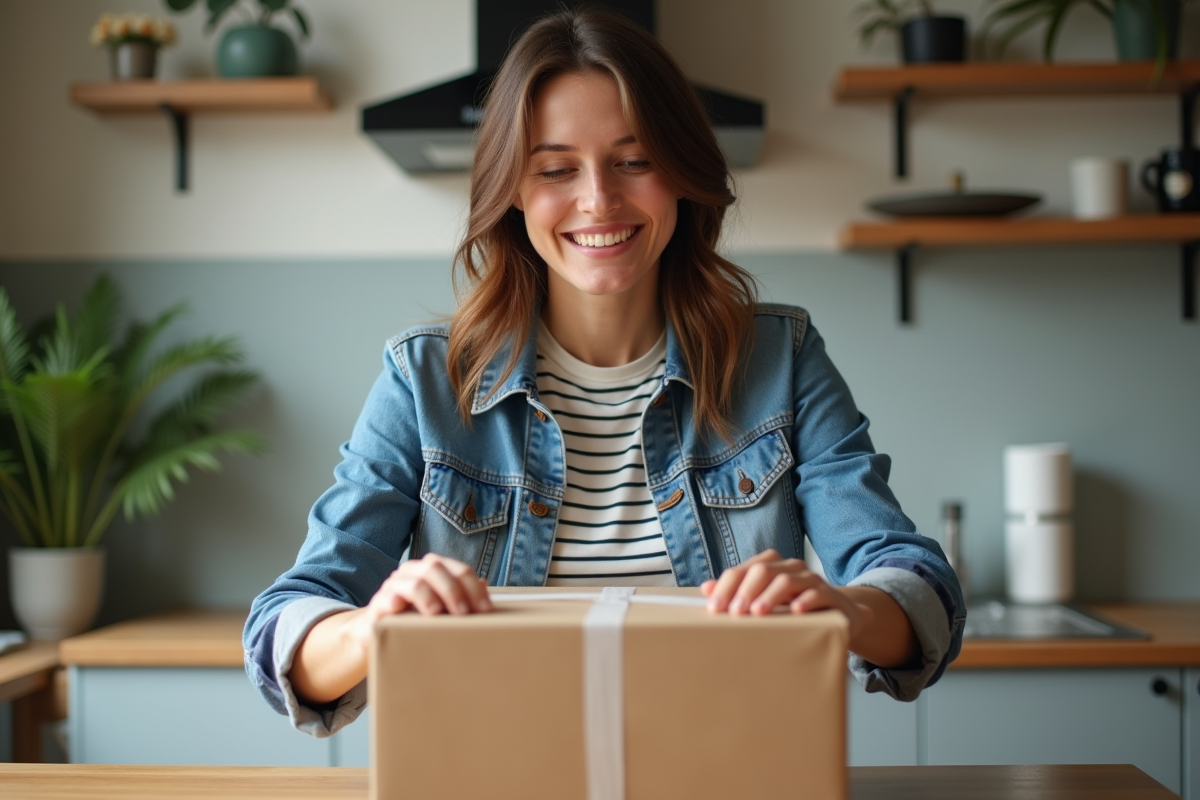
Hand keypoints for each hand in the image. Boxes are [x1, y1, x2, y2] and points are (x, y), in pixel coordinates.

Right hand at [346, 553, 491, 647]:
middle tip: (465, 613)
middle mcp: (412, 572)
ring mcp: (393, 586)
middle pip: (435, 568)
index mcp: (431, 570)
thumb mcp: (441, 607)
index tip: (485, 609)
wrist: (377, 634)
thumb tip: (484, 585)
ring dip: (430, 597)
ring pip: (414, 582)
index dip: (473, 587)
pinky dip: (394, 600)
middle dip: (454, 590)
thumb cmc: (414, 619)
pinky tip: (400, 608)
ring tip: (438, 614)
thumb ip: (460, 596)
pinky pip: (386, 598)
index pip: (458, 569)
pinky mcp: (378, 604)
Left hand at [700, 549, 871, 640]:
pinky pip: (816, 593)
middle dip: (745, 591)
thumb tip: (705, 588)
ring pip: (787, 580)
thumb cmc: (793, 607)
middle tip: (734, 612)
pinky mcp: (829, 595)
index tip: (714, 607)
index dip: (726, 587)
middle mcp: (790, 568)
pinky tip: (795, 611)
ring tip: (757, 613)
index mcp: (771, 565)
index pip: (743, 570)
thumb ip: (736, 593)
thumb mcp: (764, 600)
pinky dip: (804, 601)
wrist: (837, 612)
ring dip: (770, 596)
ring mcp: (810, 579)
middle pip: (763, 571)